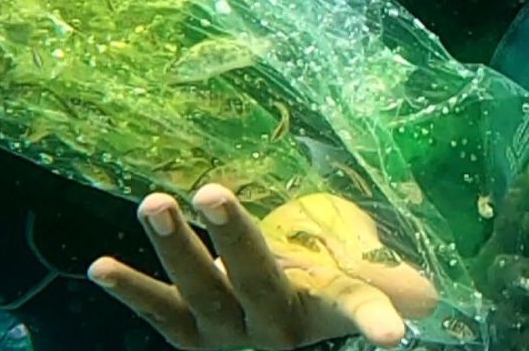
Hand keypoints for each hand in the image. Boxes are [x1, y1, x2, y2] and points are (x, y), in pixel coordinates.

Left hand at [87, 185, 437, 350]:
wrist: (268, 334)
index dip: (372, 318)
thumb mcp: (353, 277)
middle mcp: (273, 326)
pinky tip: (98, 267)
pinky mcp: (190, 336)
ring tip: (153, 202)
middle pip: (255, 280)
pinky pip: (158, 314)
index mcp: (321, 308)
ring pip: (199, 292)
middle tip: (211, 192)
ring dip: (173, 248)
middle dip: (234, 238)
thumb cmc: (315, 287)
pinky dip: (129, 291)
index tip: (394, 334)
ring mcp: (226, 334)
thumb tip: (429, 299)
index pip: (354, 309)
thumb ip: (385, 282)